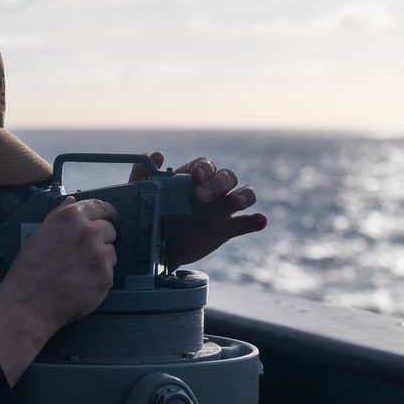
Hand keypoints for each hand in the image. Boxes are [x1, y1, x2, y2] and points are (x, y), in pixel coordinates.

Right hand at [0, 197, 117, 384]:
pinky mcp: (106, 277)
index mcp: (71, 217)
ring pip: (111, 252)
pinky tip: (81, 283)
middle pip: (110, 230)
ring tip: (79, 270)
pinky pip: (109, 272)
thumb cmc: (29, 269)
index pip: (101, 207)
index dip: (107, 211)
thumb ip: (59, 215)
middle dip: (102, 238)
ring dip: (101, 258)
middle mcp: (89, 232)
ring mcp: (100, 255)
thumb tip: (72, 200)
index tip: (111, 216)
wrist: (29, 304)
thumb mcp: (39, 233)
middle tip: (85, 252)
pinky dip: (99, 277)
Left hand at [131, 152, 266, 268]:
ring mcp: (222, 209)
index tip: (195, 176)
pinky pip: (246, 223)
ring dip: (245, 195)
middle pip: (227, 177)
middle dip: (217, 184)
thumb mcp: (142, 194)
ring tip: (238, 203)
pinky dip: (256, 220)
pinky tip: (261, 220)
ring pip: (244, 194)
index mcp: (193, 178)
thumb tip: (157, 154)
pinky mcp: (227, 229)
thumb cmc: (151, 214)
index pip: (205, 165)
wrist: (155, 248)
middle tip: (202, 197)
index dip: (204, 168)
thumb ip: (143, 173)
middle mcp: (212, 189)